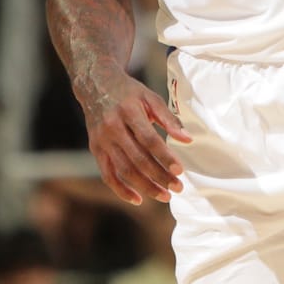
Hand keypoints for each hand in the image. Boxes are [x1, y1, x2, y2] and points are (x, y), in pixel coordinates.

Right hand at [79, 68, 188, 204]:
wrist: (95, 84)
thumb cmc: (128, 92)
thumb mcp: (150, 97)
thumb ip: (168, 118)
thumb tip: (187, 139)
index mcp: (128, 111)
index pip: (148, 139)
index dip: (164, 157)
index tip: (180, 170)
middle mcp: (112, 127)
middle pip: (137, 158)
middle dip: (159, 176)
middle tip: (178, 188)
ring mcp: (101, 140)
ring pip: (124, 170)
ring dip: (145, 186)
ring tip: (164, 196)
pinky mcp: (95, 149)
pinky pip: (107, 175)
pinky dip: (121, 190)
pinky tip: (138, 199)